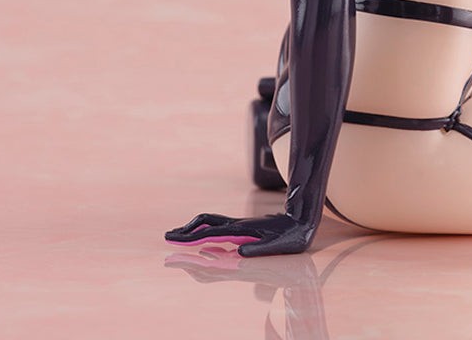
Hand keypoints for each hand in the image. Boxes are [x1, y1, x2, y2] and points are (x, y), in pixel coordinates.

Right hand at [165, 211, 315, 256]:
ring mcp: (241, 225)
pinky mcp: (245, 227)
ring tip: (179, 237)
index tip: (174, 240)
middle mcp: (238, 225)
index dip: (191, 238)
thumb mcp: (279, 246)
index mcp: (243, 230)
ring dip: (194, 229)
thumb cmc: (292, 236)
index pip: (211, 234)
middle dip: (186, 230)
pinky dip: (205, 232)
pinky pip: (219, 228)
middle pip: (206, 223)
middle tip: (168, 237)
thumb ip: (260, 249)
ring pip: (211, 223)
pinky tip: (202, 240)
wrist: (303, 219)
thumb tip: (240, 253)